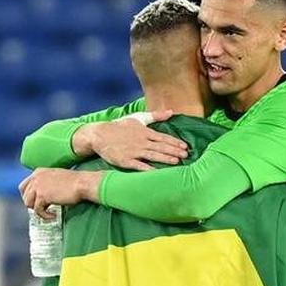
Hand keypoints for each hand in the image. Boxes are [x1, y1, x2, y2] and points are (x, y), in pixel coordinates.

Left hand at [18, 168, 102, 218]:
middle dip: (32, 204)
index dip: (29, 197)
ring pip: (28, 204)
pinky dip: (45, 215)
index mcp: (38, 172)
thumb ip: (46, 184)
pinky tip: (54, 216)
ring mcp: (38, 186)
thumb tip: (42, 198)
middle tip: (43, 209)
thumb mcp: (56, 178)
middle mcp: (36, 178)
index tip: (36, 203)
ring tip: (49, 213)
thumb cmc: (75, 182)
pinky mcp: (42, 196)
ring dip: (38, 210)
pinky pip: (38, 210)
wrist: (82, 183)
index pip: (24, 186)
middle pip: (24, 196)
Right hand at [70, 111, 187, 169]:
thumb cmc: (120, 127)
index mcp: (145, 132)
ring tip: (177, 162)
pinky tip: (157, 172)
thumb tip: (171, 112)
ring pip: (153, 155)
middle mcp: (141, 141)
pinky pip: (139, 166)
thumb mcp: (138, 118)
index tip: (185, 147)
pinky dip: (148, 169)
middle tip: (186, 155)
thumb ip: (155, 116)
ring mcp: (134, 151)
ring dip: (165, 159)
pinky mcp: (126, 161)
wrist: (99, 135)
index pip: (163, 137)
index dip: (175, 142)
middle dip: (174, 151)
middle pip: (161, 147)